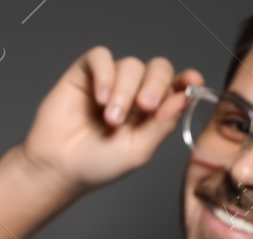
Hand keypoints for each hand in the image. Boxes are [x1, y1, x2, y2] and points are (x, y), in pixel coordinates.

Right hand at [21, 47, 203, 195]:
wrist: (60, 167)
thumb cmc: (99, 164)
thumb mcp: (138, 151)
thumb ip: (161, 125)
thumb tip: (184, 98)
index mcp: (154, 111)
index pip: (176, 87)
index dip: (186, 80)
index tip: (192, 81)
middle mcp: (135, 92)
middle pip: (158, 69)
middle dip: (155, 85)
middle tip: (145, 107)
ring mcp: (111, 80)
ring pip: (130, 65)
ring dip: (124, 91)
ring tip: (110, 119)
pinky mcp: (86, 73)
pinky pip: (101, 57)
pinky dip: (105, 74)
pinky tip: (100, 98)